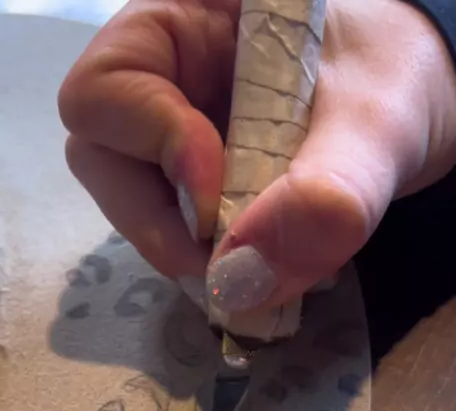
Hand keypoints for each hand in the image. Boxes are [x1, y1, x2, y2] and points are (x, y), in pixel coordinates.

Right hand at [59, 0, 455, 312]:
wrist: (414, 103)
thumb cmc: (394, 79)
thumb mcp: (376, 124)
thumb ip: (327, 191)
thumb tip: (241, 278)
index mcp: (182, 20)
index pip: (107, 90)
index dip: (154, 150)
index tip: (220, 198)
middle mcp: (158, 77)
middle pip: (102, 156)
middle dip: (158, 220)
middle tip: (224, 259)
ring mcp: (167, 133)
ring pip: (131, 201)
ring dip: (183, 248)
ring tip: (252, 261)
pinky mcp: (187, 182)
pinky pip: (168, 229)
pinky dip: (207, 259)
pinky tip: (254, 260)